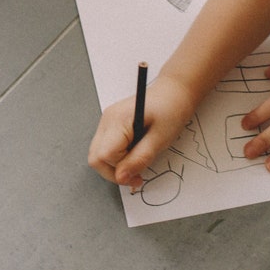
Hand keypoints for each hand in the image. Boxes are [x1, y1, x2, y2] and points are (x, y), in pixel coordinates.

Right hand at [88, 74, 196, 188]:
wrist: (174, 92)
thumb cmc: (171, 110)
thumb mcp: (159, 139)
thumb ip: (139, 159)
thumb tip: (121, 177)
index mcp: (118, 120)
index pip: (104, 156)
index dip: (119, 171)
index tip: (138, 177)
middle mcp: (107, 119)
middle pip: (95, 157)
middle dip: (114, 172)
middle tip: (136, 176)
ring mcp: (107, 121)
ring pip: (98, 154)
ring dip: (116, 165)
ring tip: (137, 164)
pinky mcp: (111, 124)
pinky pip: (105, 147)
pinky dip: (117, 157)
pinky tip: (134, 154)